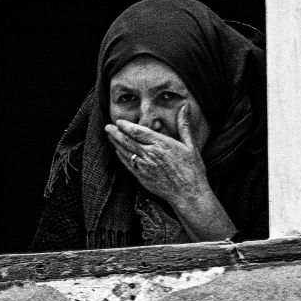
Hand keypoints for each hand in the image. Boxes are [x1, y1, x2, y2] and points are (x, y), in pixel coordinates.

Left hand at [104, 101, 236, 240]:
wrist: (189, 194)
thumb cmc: (192, 170)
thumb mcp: (191, 145)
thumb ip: (184, 125)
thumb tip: (185, 106)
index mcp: (162, 144)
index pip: (138, 132)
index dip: (126, 126)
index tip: (119, 121)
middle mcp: (151, 155)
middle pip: (128, 141)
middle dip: (116, 133)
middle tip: (107, 127)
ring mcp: (145, 167)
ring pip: (126, 152)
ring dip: (116, 143)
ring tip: (109, 136)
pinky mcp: (142, 178)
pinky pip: (128, 165)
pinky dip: (121, 157)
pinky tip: (117, 152)